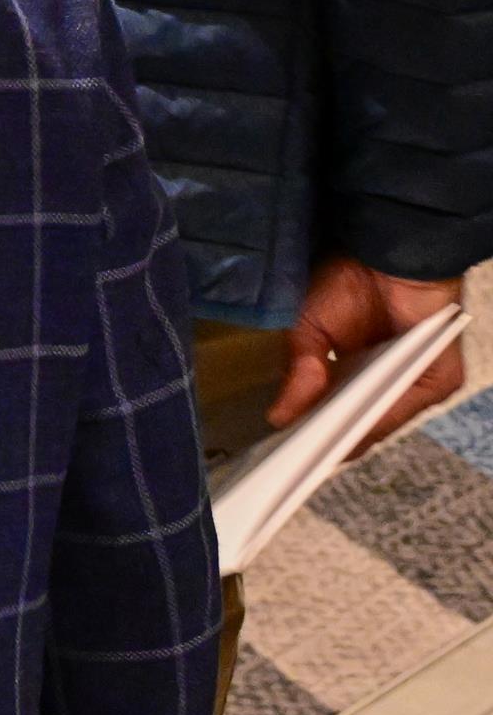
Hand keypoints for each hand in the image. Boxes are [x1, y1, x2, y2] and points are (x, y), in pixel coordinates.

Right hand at [275, 254, 468, 448]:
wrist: (390, 251)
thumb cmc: (348, 281)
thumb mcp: (309, 330)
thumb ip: (300, 373)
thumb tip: (277, 416)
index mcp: (358, 373)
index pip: (338, 415)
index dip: (313, 434)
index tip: (282, 456)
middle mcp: (390, 383)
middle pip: (360, 425)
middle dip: (328, 442)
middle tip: (293, 463)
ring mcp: (415, 385)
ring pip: (380, 421)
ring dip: (349, 437)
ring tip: (313, 453)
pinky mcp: (437, 379)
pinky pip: (403, 408)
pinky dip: (375, 420)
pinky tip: (347, 431)